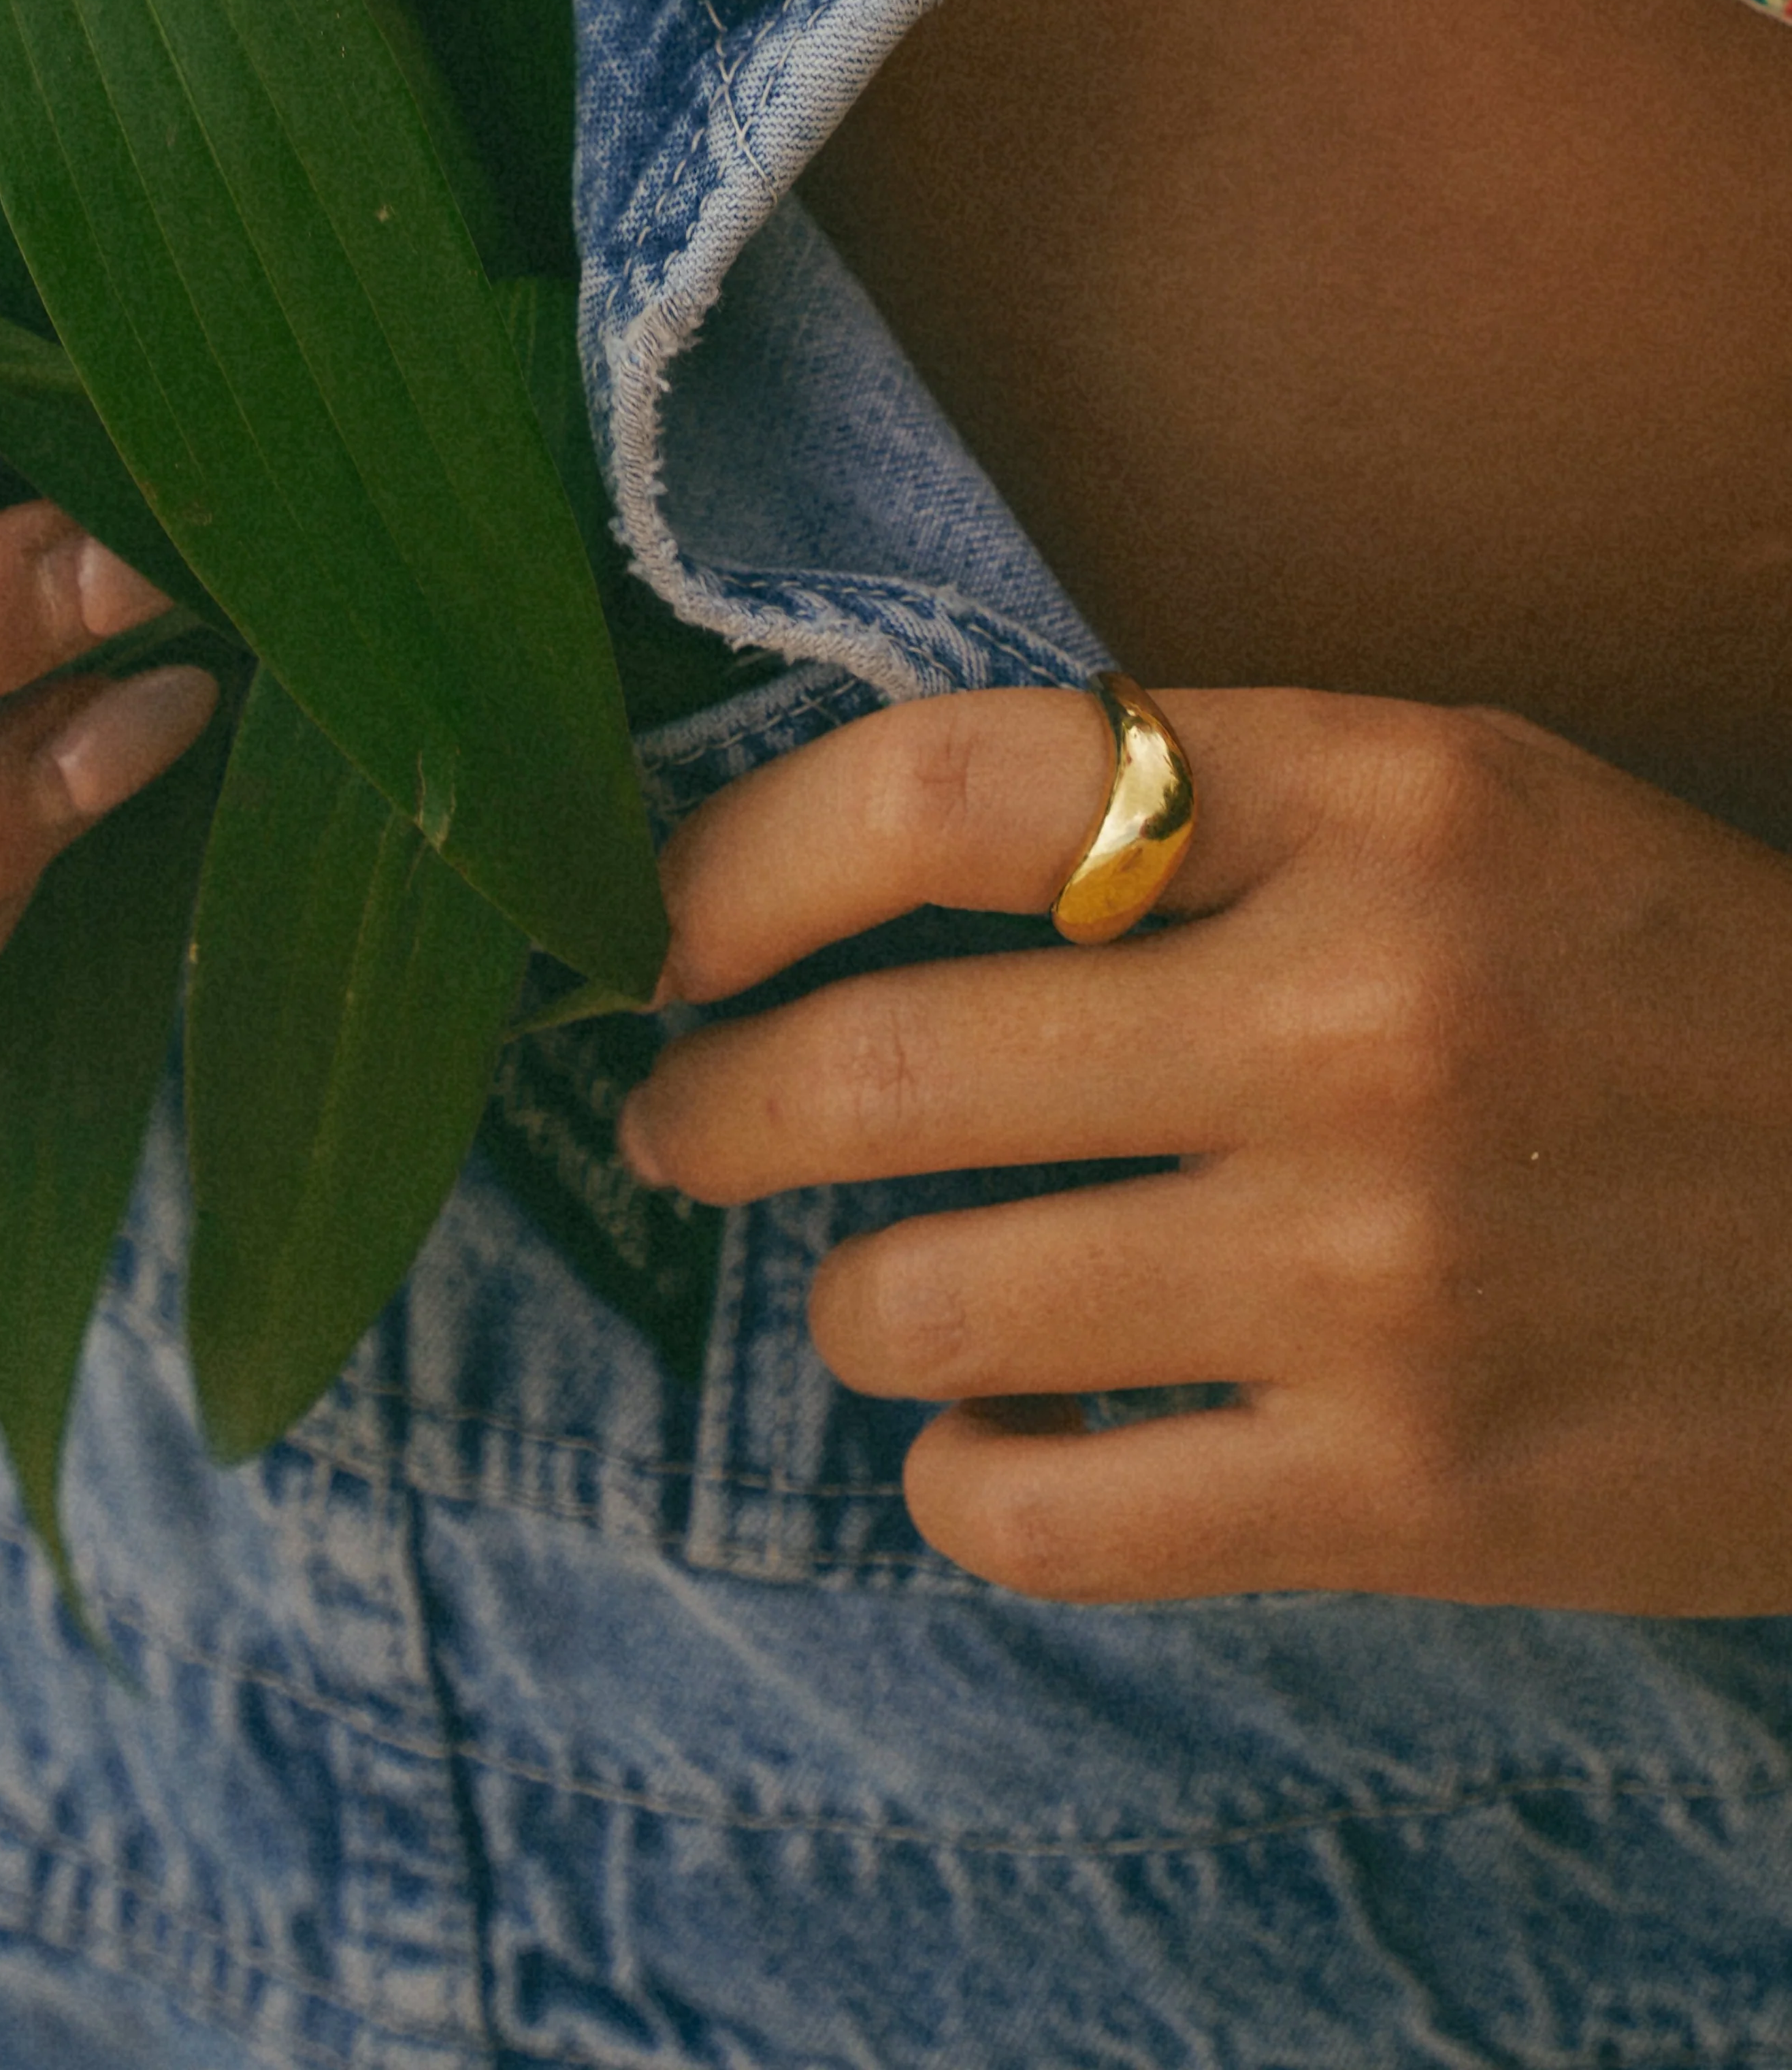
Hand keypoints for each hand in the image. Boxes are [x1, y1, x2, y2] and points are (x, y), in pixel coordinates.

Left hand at [621, 679, 1791, 1615]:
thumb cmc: (1649, 995)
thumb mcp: (1452, 808)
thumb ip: (1173, 810)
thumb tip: (843, 882)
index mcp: (1375, 802)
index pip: (943, 795)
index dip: (740, 864)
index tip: (663, 931)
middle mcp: (1365, 1025)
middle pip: (878, 1067)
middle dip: (707, 1103)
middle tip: (674, 1115)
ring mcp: (1382, 1279)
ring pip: (919, 1305)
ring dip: (849, 1298)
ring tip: (882, 1280)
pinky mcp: (1410, 1500)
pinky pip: (1034, 1519)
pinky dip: (960, 1479)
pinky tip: (993, 1435)